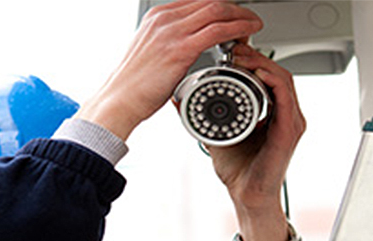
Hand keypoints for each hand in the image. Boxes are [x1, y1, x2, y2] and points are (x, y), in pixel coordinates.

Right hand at [75, 1, 262, 140]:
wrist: (119, 100)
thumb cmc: (134, 84)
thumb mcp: (150, 52)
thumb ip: (168, 43)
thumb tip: (186, 48)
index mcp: (157, 18)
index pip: (198, 2)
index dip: (221, 9)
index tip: (233, 18)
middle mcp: (164, 19)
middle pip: (210, 2)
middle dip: (234, 10)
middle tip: (248, 22)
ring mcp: (172, 32)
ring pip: (217, 11)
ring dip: (240, 17)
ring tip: (253, 26)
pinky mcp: (180, 49)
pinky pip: (217, 32)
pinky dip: (236, 30)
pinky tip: (247, 35)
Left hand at [207, 43, 305, 240]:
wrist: (247, 196)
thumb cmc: (238, 170)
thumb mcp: (216, 134)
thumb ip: (202, 116)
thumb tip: (181, 99)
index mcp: (272, 114)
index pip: (268, 78)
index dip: (251, 61)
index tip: (230, 53)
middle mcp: (285, 115)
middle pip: (277, 73)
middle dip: (256, 57)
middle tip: (235, 49)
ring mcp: (290, 123)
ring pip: (283, 80)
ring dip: (263, 64)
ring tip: (242, 57)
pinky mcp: (289, 132)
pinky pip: (286, 99)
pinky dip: (273, 82)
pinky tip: (257, 73)